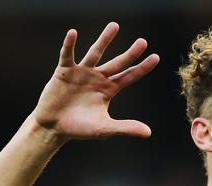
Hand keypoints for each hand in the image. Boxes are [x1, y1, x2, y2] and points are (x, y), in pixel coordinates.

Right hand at [31, 22, 158, 140]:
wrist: (54, 127)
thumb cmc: (80, 128)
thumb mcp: (105, 128)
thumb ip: (125, 128)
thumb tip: (148, 133)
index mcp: (109, 89)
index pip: (129, 76)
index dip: (142, 68)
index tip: (156, 57)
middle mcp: (98, 77)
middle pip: (118, 63)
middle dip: (130, 53)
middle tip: (143, 41)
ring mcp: (82, 72)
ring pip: (95, 52)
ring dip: (105, 40)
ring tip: (115, 26)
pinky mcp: (64, 71)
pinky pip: (67, 55)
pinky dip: (69, 45)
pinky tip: (73, 33)